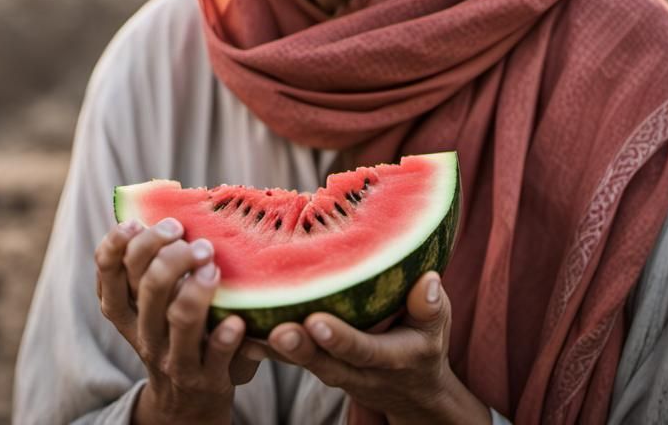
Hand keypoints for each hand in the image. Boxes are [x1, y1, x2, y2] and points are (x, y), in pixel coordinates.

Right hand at [95, 217, 260, 424]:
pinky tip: (236, 320)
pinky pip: (215, 355)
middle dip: (171, 253)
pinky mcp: (207, 378)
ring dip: (197, 287)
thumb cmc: (174, 331)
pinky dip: (224, 336)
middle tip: (195, 241)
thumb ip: (152, 263)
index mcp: (125, 309)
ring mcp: (174, 357)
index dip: (117, 242)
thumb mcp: (151, 304)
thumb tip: (175, 202)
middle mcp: (144, 332)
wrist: (187, 402)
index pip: (107, 271)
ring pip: (178, 318)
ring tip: (213, 265)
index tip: (137, 222)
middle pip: (147, 285)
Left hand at [241, 272, 489, 424]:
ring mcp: (332, 370)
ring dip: (272, 347)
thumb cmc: (422, 340)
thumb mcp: (436, 327)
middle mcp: (356, 371)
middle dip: (298, 347)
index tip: (317, 321)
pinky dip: (259, 344)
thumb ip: (430, 307)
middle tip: (277, 329)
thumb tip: (428, 281)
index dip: (339, 339)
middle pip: (323, 362)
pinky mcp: (314, 363)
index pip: (362, 350)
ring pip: (299, 361)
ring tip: (244, 327)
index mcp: (389, 358)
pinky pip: (284, 357)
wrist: (411, 387)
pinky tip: (232, 326)